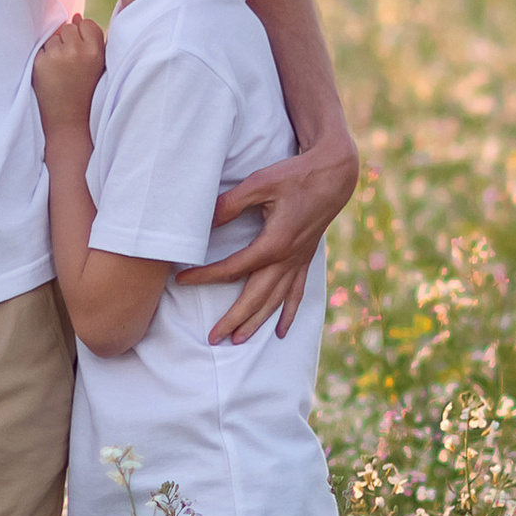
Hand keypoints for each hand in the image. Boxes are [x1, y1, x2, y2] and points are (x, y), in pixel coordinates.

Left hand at [33, 17, 106, 136]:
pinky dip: (43, 58)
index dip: (82, 35)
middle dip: (67, 41)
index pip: (86, 23)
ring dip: (54, 49)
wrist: (69, 121)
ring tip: (61, 71)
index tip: (82, 51)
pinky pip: (40, 49)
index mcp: (95, 51)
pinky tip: (51, 74)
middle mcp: (77, 51)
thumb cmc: (86, 92)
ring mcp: (56, 56)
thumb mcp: (98, 65)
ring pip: (53, 38)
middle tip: (71, 64)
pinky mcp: (39, 63)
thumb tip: (76, 16)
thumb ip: (92, 40)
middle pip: (68, 28)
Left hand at [173, 130, 358, 343]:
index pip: (233, 269)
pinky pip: (296, 293)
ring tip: (237, 341)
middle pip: (256, 297)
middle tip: (212, 338)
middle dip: (234, 319)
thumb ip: (230, 204)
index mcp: (274, 243)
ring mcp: (299, 262)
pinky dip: (287, 313)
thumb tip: (205, 222)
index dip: (205, 276)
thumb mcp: (259, 183)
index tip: (181, 280)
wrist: (334, 175)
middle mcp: (288, 258)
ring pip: (275, 300)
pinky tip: (280, 331)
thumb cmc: (294, 176)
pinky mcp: (306, 260)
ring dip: (256, 322)